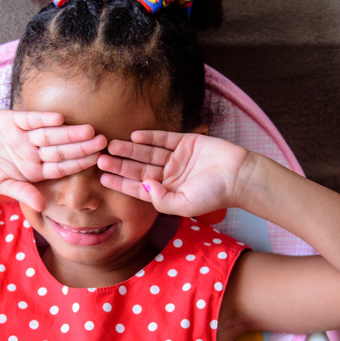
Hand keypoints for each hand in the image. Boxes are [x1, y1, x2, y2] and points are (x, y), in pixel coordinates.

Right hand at [0, 111, 106, 210]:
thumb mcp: (1, 184)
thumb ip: (22, 192)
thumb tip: (41, 207)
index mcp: (36, 169)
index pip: (62, 167)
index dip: (79, 163)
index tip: (96, 161)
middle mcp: (36, 151)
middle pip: (62, 149)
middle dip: (82, 146)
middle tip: (103, 142)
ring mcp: (27, 135)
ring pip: (52, 134)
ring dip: (69, 132)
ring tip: (89, 130)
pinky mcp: (15, 119)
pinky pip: (32, 119)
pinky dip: (43, 119)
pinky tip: (59, 119)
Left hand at [98, 131, 253, 216]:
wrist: (240, 176)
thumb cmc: (214, 195)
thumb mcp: (184, 204)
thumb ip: (161, 200)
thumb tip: (144, 186)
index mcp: (168, 192)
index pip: (138, 187)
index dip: (120, 182)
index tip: (103, 178)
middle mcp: (170, 175)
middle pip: (139, 168)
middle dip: (120, 163)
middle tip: (100, 158)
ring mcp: (177, 158)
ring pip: (148, 152)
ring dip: (130, 149)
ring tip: (111, 145)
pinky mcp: (187, 142)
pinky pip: (164, 138)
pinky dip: (150, 136)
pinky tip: (134, 135)